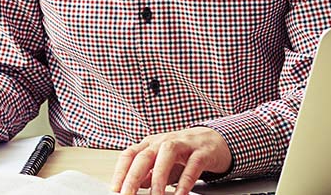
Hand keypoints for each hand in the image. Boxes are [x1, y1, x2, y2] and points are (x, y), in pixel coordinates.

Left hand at [111, 127, 231, 194]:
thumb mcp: (163, 164)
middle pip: (144, 156)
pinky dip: (185, 182)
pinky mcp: (202, 152)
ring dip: (158, 178)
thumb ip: (148, 175)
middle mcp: (164, 141)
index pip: (130, 154)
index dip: (120, 171)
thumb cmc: (185, 153)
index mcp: (151, 144)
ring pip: (166, 155)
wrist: (215, 141)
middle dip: (133, 177)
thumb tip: (133, 188)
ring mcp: (184, 144)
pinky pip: (192, 166)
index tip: (115, 189)